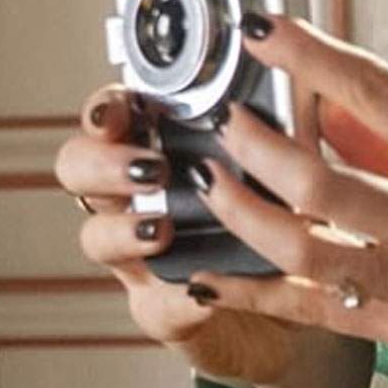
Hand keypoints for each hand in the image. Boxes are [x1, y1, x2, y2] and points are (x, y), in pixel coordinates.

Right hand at [55, 88, 371, 387]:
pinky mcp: (164, 309)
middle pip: (78, 168)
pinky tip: (200, 292)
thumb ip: (285, 124)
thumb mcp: (293, 165)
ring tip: (161, 227)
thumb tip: (303, 78)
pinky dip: (174, 298)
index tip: (118, 111)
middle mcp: (137, 197)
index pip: (111, 115)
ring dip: (122, 229)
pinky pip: (154, 304)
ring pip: (95, 237)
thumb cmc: (291, 221)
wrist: (309, 301)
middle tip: (150, 167)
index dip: (103, 109)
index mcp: (160, 148)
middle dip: (102, 163)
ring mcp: (142, 254)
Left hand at [188, 16, 387, 387]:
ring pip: (300, 246)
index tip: (262, 32)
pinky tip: (210, 274)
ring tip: (213, 182)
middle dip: (253, 144)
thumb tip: (323, 107)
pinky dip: (253, 289)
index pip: (374, 93)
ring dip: (240, 210)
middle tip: (226, 122)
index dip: (308, 56)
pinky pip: (311, 310)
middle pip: (316, 178)